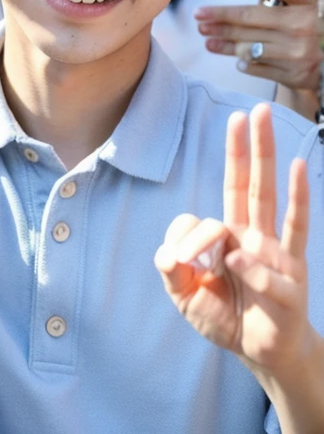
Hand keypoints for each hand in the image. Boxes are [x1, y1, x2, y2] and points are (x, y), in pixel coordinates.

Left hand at [155, 103, 312, 379]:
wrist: (262, 353)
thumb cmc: (227, 318)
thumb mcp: (186, 297)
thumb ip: (172, 272)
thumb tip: (170, 252)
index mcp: (229, 236)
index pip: (202, 219)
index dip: (186, 236)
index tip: (179, 263)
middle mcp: (255, 236)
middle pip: (251, 183)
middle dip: (250, 146)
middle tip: (252, 109)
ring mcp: (276, 254)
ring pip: (270, 200)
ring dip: (268, 160)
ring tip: (264, 122)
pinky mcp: (291, 282)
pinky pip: (284, 253)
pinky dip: (274, 235)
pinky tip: (267, 214)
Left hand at [194, 0, 321, 96]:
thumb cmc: (313, 14)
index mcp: (311, 0)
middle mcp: (307, 24)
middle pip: (253, 17)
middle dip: (221, 15)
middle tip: (198, 14)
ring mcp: (300, 51)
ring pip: (250, 44)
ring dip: (223, 40)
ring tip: (205, 34)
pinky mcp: (295, 74)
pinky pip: (258, 66)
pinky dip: (242, 61)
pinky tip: (229, 55)